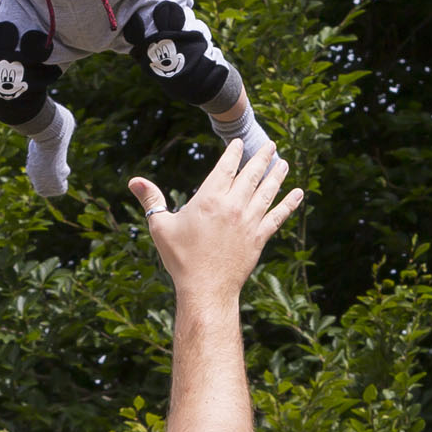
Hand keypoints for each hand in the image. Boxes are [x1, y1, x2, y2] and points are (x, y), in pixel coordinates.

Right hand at [129, 141, 301, 300]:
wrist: (206, 289)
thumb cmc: (181, 259)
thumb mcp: (160, 227)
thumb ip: (151, 200)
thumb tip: (133, 180)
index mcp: (209, 199)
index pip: (226, 167)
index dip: (233, 152)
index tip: (239, 142)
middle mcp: (233, 206)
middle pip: (251, 174)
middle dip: (262, 157)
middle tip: (270, 145)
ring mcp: (249, 221)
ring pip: (268, 191)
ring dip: (277, 174)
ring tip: (283, 162)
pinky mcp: (259, 237)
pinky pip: (278, 216)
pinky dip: (289, 204)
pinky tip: (297, 193)